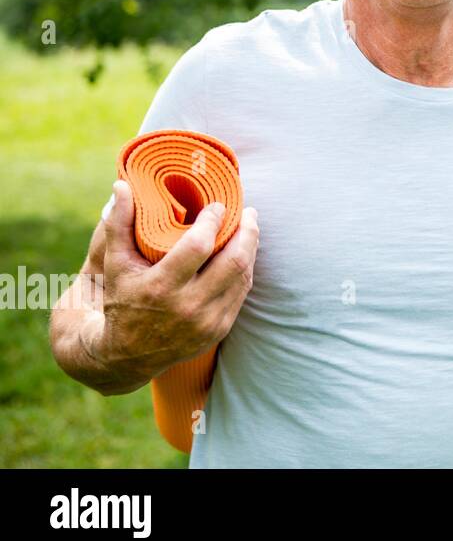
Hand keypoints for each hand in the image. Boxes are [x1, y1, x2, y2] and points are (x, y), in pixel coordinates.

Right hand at [88, 179, 259, 383]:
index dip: (213, 221)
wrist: (124, 355)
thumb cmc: (120, 300)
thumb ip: (119, 223)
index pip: (198, 247)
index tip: (218, 206)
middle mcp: (188, 307)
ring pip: (243, 276)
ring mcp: (207, 321)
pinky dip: (245, 269)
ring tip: (249, 227)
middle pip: (234, 261)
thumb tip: (122, 185)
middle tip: (248, 212)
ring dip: (250, 248)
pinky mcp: (218, 329)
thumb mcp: (114, 264)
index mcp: (160, 288)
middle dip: (247, 231)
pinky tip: (244, 253)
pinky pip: (241, 292)